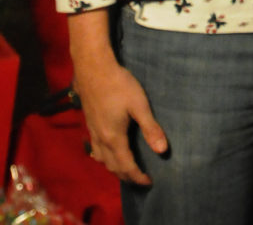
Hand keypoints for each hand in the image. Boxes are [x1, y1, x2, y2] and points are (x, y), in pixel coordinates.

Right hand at [68, 10, 168, 184]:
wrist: (93, 70)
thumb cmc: (119, 85)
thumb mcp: (139, 105)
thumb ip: (150, 128)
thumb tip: (162, 150)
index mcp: (114, 138)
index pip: (127, 166)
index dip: (138, 177)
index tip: (150, 182)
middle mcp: (101, 140)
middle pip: (113, 167)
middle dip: (127, 176)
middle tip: (140, 180)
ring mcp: (93, 133)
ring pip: (103, 160)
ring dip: (115, 169)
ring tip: (127, 170)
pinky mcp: (90, 125)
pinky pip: (96, 151)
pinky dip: (104, 158)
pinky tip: (107, 153)